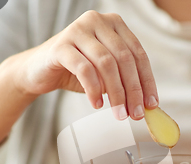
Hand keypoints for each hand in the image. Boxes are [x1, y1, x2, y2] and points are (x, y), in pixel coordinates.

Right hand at [15, 10, 157, 119]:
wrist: (39, 71)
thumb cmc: (77, 71)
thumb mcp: (107, 74)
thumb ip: (125, 80)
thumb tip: (146, 104)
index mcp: (115, 24)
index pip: (138, 54)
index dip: (147, 81)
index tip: (151, 104)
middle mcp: (97, 21)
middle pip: (124, 59)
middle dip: (133, 90)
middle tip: (135, 114)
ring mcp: (78, 30)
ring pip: (107, 64)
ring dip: (116, 93)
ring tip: (119, 113)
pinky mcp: (61, 45)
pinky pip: (84, 69)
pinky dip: (94, 90)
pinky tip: (97, 104)